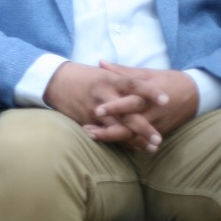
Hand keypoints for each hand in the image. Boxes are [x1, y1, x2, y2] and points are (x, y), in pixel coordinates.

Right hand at [42, 61, 166, 151]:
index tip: (166, 100)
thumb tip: (145, 82)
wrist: (54, 81)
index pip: (134, 85)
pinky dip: (120, 142)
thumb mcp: (103, 72)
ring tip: (150, 148)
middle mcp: (104, 96)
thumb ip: (123, 76)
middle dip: (144, 128)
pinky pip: (105, 134)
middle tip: (159, 139)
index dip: (150, 92)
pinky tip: (133, 148)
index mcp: (110, 80)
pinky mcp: (86, 120)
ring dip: (134, 140)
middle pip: (127, 113)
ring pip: (117, 128)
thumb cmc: (82, 75)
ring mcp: (94, 110)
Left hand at [96, 62, 199, 139]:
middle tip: (89, 131)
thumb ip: (123, 71)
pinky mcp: (160, 131)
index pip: (131, 103)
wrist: (196, 93)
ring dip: (115, 139)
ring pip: (134, 137)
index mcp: (148, 96)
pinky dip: (127, 144)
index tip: (97, 110)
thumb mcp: (147, 73)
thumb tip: (100, 62)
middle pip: (130, 125)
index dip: (114, 108)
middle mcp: (152, 112)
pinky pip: (142, 141)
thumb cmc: (168, 80)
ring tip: (94, 137)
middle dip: (109, 130)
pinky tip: (110, 145)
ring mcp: (157, 124)